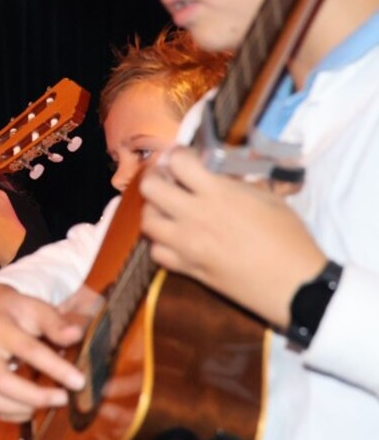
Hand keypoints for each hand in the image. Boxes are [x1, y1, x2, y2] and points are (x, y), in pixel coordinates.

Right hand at [0, 285, 85, 422]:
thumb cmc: (13, 311)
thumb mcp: (34, 307)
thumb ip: (54, 322)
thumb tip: (76, 335)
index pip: (28, 350)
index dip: (55, 368)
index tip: (78, 381)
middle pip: (3, 382)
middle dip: (36, 396)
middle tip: (64, 398)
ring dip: (25, 407)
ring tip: (50, 403)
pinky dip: (14, 412)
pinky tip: (33, 407)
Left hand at [139, 147, 325, 327]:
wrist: (294, 285)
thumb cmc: (290, 239)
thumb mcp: (269, 199)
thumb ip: (237, 185)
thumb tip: (221, 177)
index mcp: (217, 193)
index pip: (177, 162)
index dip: (177, 154)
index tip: (183, 157)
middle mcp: (194, 215)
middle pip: (150, 188)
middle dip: (155, 177)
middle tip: (166, 179)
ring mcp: (186, 244)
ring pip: (146, 221)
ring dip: (153, 210)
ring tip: (166, 209)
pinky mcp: (186, 268)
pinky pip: (156, 253)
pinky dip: (160, 244)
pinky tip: (173, 239)